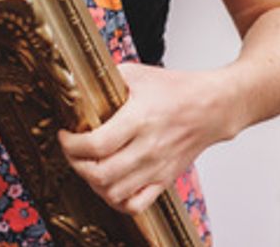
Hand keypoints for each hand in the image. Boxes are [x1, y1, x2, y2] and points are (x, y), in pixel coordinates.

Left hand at [57, 62, 235, 214]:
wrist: (213, 107)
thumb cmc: (176, 89)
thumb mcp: (137, 74)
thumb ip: (106, 78)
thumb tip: (78, 81)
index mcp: (139, 119)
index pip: (96, 144)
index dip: (72, 144)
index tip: (65, 135)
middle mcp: (148, 148)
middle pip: (101, 174)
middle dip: (76, 164)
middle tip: (71, 151)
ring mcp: (157, 168)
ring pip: (114, 193)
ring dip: (92, 183)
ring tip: (88, 166)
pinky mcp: (164, 180)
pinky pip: (136, 205)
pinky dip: (116, 200)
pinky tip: (109, 184)